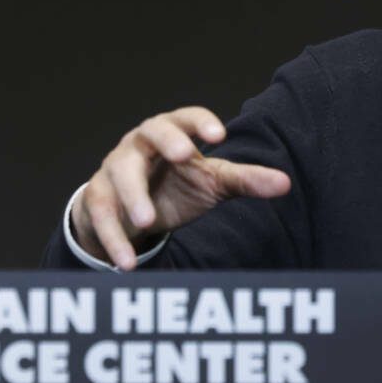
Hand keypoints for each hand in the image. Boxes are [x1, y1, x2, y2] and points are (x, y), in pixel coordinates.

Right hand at [72, 106, 290, 269]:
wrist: (133, 212)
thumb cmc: (178, 186)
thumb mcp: (213, 182)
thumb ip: (245, 180)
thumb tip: (286, 183)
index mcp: (172, 133)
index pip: (185, 118)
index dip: (200, 123)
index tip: (220, 135)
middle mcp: (140, 144)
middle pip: (151, 132)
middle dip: (167, 141)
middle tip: (185, 155)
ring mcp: (114, 168)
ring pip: (120, 175)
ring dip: (134, 198)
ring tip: (149, 222)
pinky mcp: (96, 199)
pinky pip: (101, 217)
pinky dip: (115, 240)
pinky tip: (127, 264)